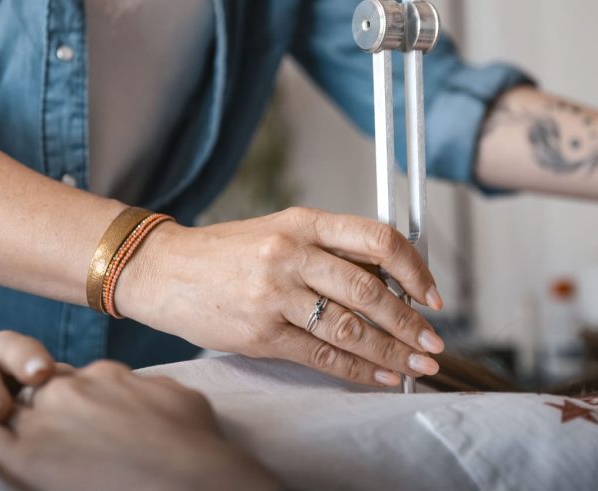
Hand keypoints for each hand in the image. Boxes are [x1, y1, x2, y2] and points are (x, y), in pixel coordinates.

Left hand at [0, 360, 277, 490]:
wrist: (190, 474)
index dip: (55, 395)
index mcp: (104, 375)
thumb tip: (145, 389)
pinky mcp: (26, 459)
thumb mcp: (177, 396)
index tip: (56, 413)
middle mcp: (71, 389)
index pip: (63, 378)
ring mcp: (47, 420)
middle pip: (26, 389)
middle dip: (18, 402)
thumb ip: (146, 388)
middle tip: (13, 420)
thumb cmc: (195, 443)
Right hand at [121, 207, 445, 386]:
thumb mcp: (281, 230)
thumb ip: (331, 249)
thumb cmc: (228, 251)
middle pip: (369, 290)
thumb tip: (391, 279)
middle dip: (410, 321)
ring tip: (417, 363)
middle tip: (434, 340)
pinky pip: (321, 356)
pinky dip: (358, 370)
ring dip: (392, 351)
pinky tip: (381, 376)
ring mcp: (274, 295)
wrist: (163, 270)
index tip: (431, 293)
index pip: (376, 238)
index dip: (413, 268)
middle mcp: (291, 254)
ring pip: (350, 328)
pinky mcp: (260, 333)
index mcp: (303, 222)